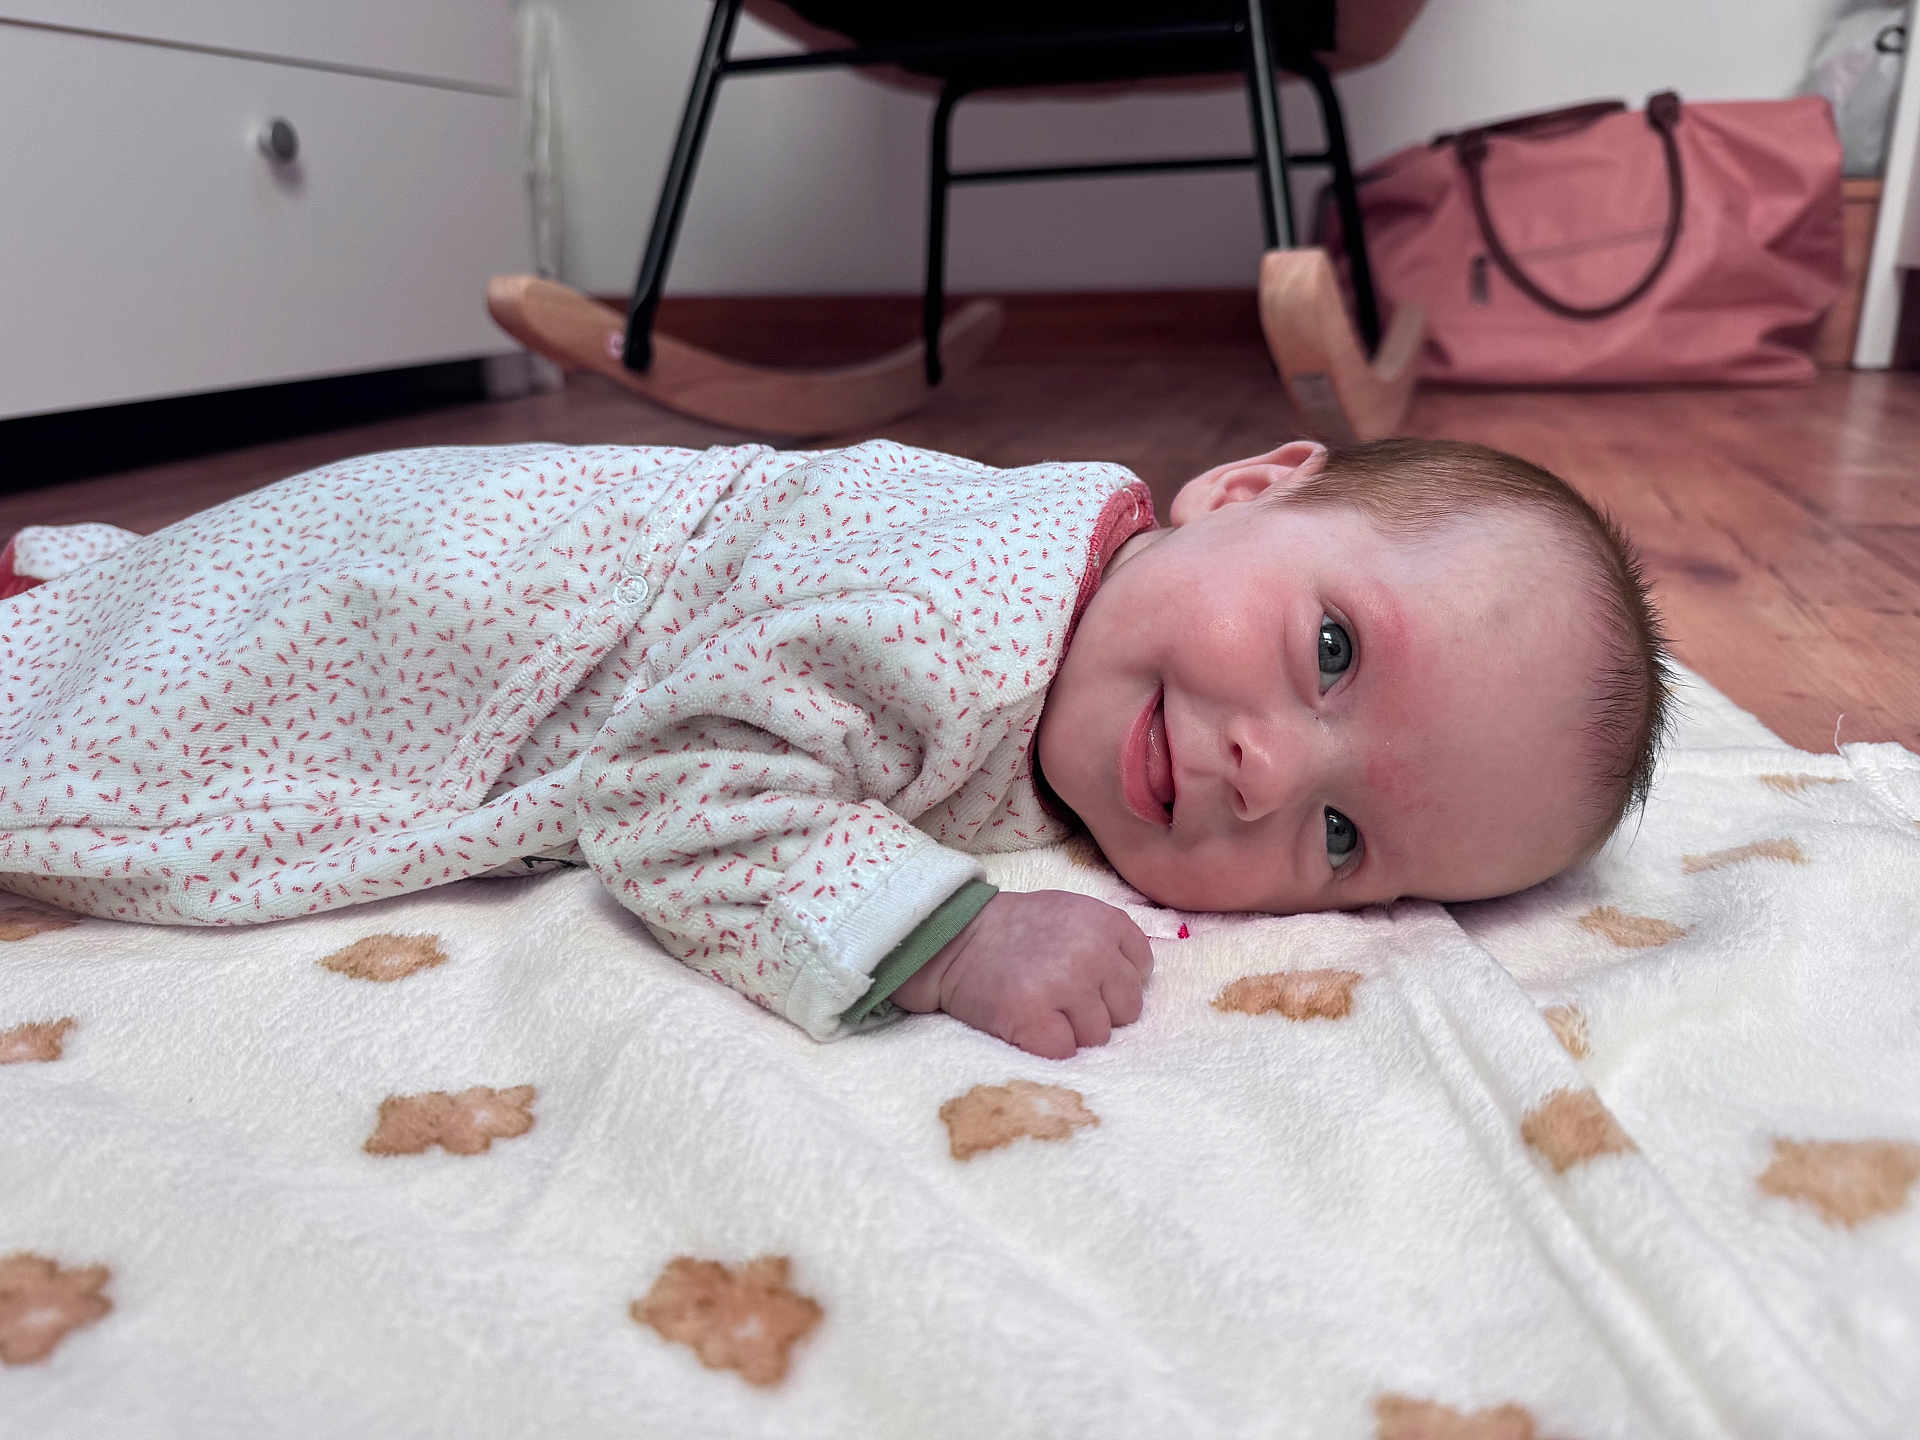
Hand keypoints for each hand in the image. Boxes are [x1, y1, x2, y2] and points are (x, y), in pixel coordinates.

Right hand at [891, 890, 1153, 1058]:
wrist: (952, 938)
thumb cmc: (1014, 928)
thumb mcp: (1071, 912)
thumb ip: (1108, 939)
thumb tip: (1138, 982)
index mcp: (1106, 923)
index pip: (1142, 972)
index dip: (1113, 982)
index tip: (1085, 978)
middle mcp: (1091, 952)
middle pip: (1127, 1010)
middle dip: (1097, 1009)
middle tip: (1060, 996)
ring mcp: (1064, 986)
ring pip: (1099, 1036)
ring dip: (1071, 1030)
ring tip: (1041, 1007)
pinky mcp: (1034, 1018)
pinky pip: (1065, 1052)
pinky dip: (1045, 1045)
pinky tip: (1026, 1023)